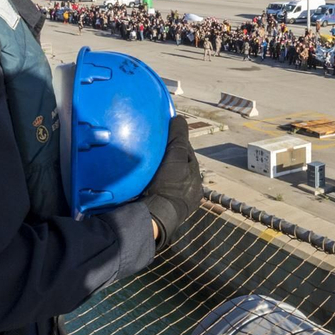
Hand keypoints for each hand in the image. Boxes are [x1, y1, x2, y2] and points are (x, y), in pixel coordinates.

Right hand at [140, 115, 201, 250]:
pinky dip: (147, 183)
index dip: (176, 144)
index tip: (164, 136)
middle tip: (151, 149)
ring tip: (143, 163)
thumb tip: (178, 118)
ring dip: (155, 172)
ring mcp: (172, 204)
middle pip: (174, 168)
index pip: (186, 156)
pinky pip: (153, 190)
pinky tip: (139, 178)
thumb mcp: (177, 157)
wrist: (153, 216)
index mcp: (195, 182)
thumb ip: (179, 137)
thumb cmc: (169, 185)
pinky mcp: (157, 210)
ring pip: (164, 180)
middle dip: (165, 159)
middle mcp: (187, 194)